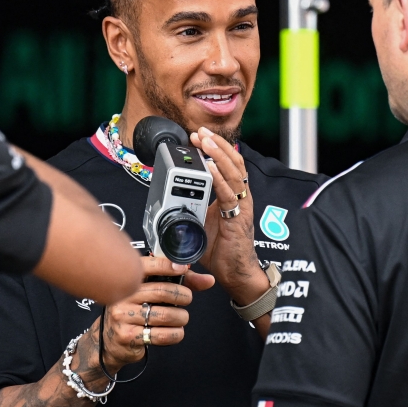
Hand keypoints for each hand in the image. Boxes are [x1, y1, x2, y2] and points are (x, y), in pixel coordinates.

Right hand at [74, 256, 213, 376]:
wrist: (109, 341)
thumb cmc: (135, 311)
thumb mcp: (151, 292)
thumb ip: (179, 283)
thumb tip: (208, 280)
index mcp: (127, 279)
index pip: (149, 266)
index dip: (169, 266)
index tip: (183, 269)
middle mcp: (122, 295)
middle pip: (163, 291)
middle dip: (183, 296)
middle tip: (186, 300)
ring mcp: (124, 316)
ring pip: (165, 315)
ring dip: (181, 317)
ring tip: (181, 318)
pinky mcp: (128, 336)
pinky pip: (161, 334)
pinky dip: (176, 334)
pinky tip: (176, 332)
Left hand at [189, 127, 270, 307]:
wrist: (236, 274)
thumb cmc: (221, 252)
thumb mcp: (201, 225)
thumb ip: (189, 211)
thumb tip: (166, 207)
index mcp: (231, 196)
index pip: (227, 165)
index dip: (214, 149)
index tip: (197, 137)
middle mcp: (239, 197)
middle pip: (233, 162)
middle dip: (215, 144)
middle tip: (199, 132)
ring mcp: (241, 206)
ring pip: (234, 172)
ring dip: (218, 154)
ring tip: (205, 141)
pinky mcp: (238, 217)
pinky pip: (229, 194)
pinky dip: (219, 178)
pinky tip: (209, 167)